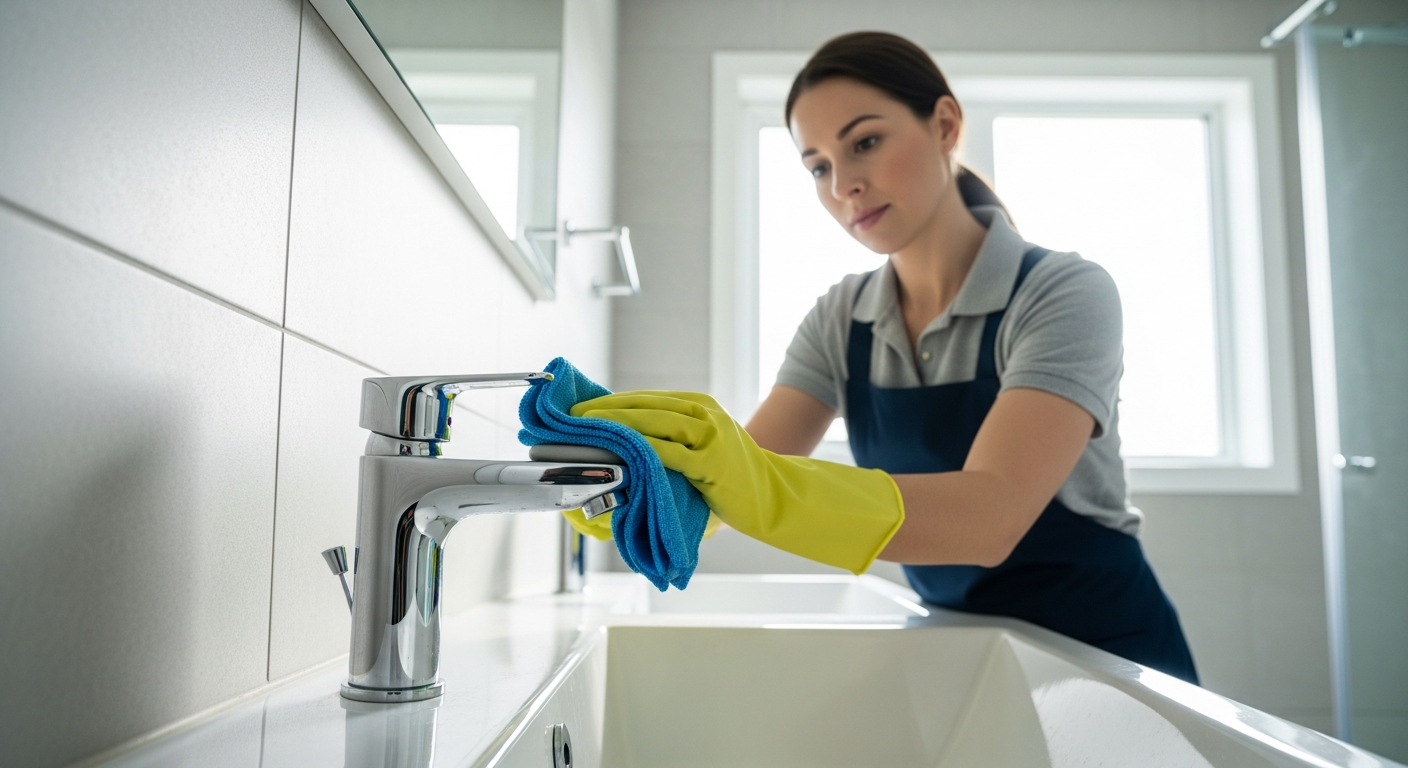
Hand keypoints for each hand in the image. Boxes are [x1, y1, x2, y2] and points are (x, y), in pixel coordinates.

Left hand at [570, 391, 902, 573]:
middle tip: (573, 417)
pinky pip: (669, 452)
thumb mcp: (700, 450)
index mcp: (698, 406)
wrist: (775, 497)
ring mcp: (710, 436)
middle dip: (605, 412)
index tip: (581, 409)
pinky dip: (642, 450)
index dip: (610, 403)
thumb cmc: (732, 480)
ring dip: (616, 426)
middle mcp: (703, 414)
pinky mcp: (712, 462)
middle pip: (644, 406)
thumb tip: (621, 448)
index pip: (644, 399)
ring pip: (653, 422)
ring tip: (587, 430)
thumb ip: (668, 444)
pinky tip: (619, 452)